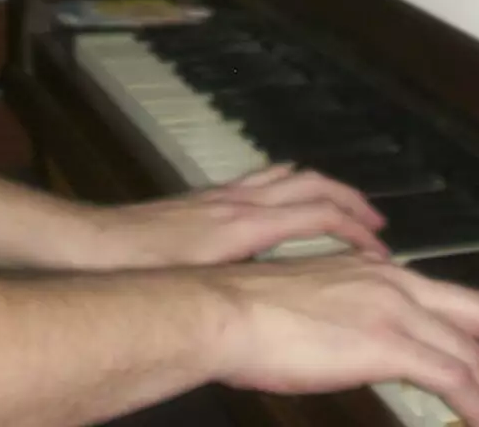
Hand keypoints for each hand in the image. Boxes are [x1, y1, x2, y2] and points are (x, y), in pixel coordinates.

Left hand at [82, 164, 387, 269]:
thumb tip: (294, 303)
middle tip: (377, 226)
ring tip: (345, 207)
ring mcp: (222, 195)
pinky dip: (287, 182)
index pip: (318, 214)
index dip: (356, 230)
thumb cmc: (147, 271)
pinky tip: (287, 198)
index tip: (382, 250)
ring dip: (322, 187)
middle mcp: (240, 200)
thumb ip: (252, 291)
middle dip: (350, 202)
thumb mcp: (206, 291)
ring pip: (287, 175)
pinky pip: (260, 178)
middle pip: (311, 185)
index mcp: (247, 223)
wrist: (96, 246)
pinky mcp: (207, 199)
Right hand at [212, 255, 478, 426]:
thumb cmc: (251, 316)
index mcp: (378, 271)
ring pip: (475, 350)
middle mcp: (395, 281)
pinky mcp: (387, 342)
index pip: (451, 296)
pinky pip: (455, 377)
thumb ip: (348, 314)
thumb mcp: (313, 302)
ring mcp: (393, 309)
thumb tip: (359, 341)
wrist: (225, 311)